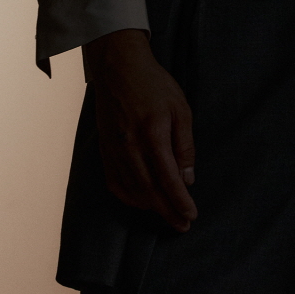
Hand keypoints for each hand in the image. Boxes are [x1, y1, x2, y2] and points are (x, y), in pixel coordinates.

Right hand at [82, 28, 196, 231]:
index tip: (191, 216)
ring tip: (167, 215)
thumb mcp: (180, 109)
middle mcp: (130, 147)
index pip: (168, 179)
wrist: (119, 68)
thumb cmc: (154, 85)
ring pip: (132, 191)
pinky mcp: (104, 150)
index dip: (180, 202)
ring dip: (150, 208)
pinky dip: (129, 197)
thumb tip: (188, 178)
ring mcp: (114, 150)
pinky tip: (142, 202)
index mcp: (152, 134)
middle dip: (167, 212)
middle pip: (149, 192)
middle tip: (182, 225)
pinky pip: (115, 183)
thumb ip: (185, 145)